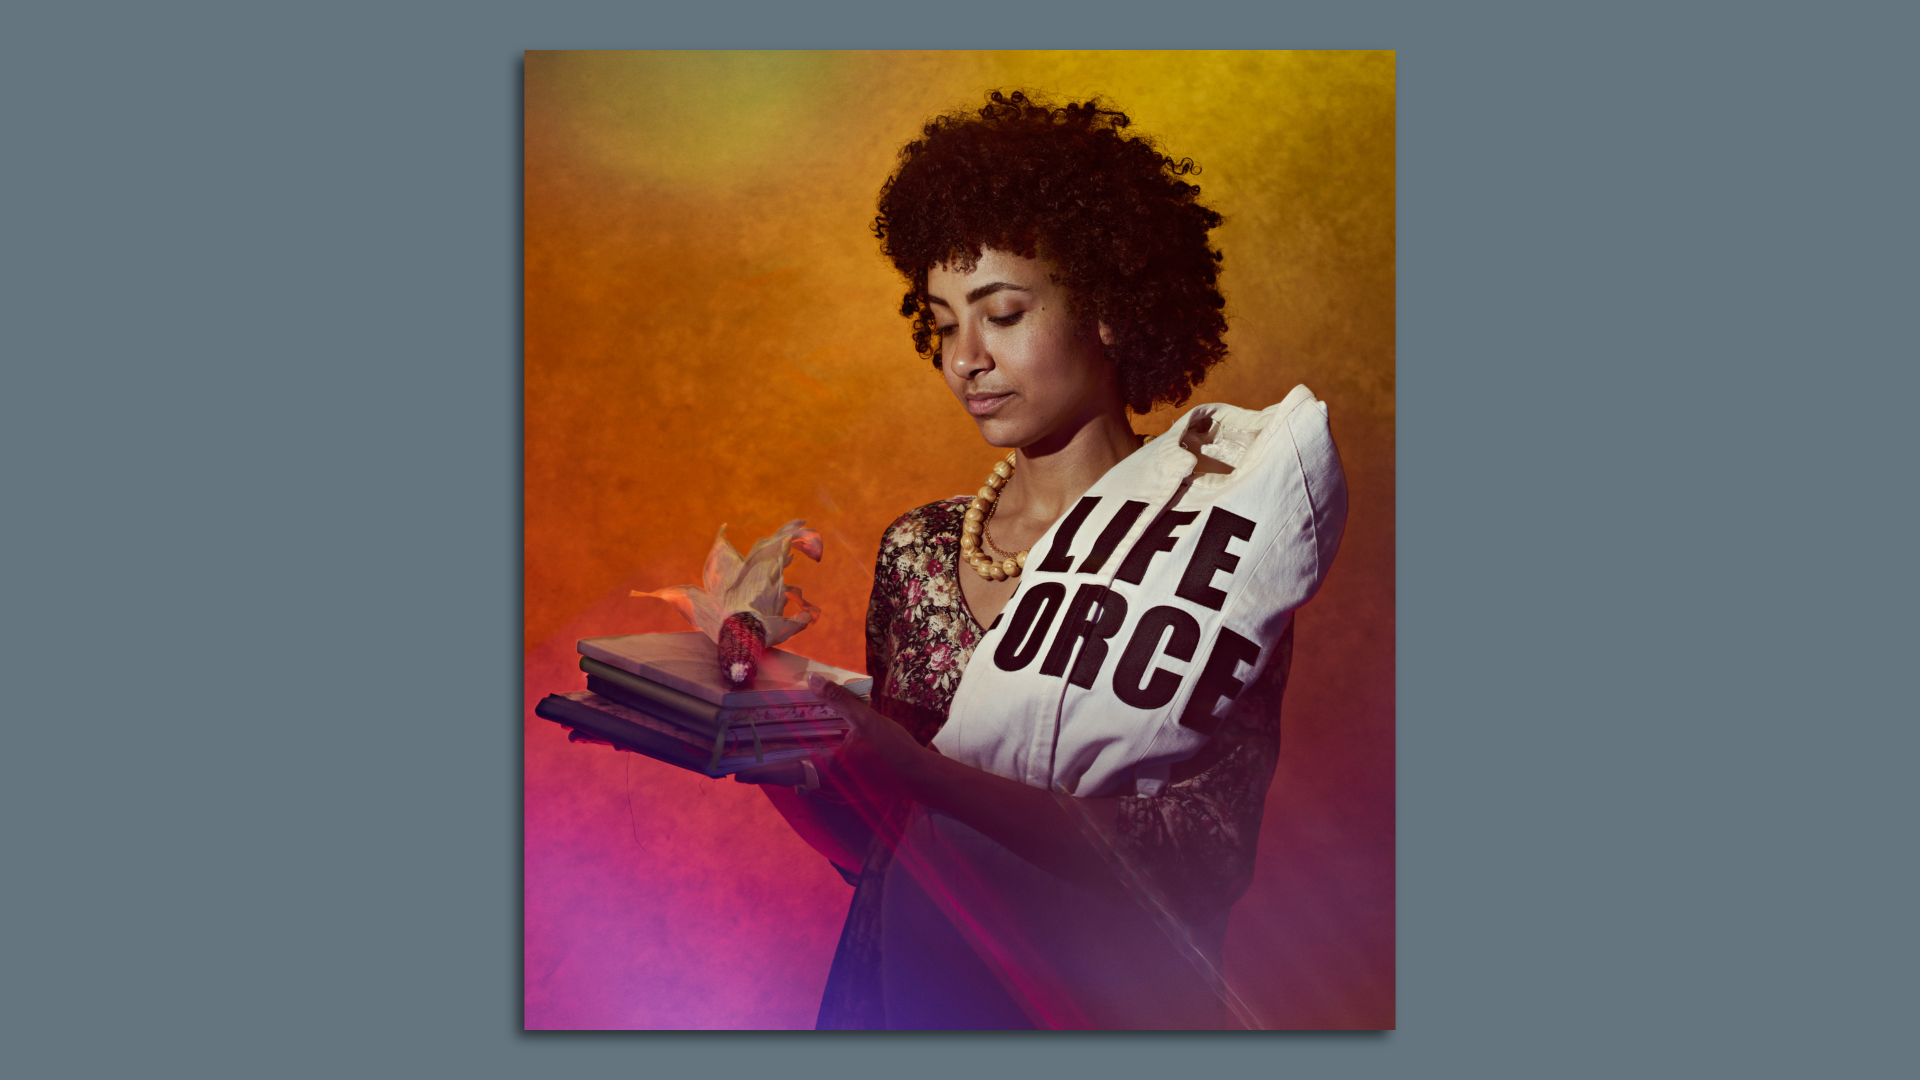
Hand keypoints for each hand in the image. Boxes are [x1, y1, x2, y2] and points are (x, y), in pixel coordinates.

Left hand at [733, 674, 929, 805]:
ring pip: (804, 778)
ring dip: (788, 769)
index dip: (757, 773)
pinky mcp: (848, 784)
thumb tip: (814, 679)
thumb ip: (838, 700)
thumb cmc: (893, 752)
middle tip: (746, 759)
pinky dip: (807, 767)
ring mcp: (838, 786)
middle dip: (768, 770)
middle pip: (788, 777)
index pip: (782, 772)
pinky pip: (819, 777)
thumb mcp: (865, 720)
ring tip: (772, 754)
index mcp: (824, 768)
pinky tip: (809, 754)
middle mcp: (826, 781)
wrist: (921, 778)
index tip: (734, 773)